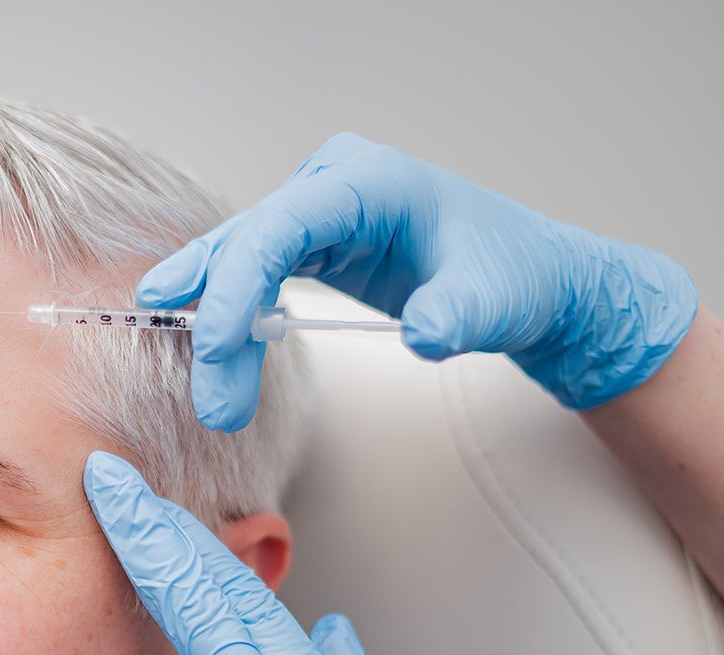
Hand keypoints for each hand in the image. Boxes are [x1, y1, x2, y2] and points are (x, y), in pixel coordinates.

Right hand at [139, 132, 697, 430]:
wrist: (536, 281)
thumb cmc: (518, 278)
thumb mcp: (496, 301)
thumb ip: (459, 315)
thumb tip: (427, 336)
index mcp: (371, 182)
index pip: (279, 228)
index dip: (236, 287)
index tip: (218, 350)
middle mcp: (334, 184)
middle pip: (248, 244)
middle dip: (217, 320)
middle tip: (213, 402)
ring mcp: (321, 209)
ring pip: (241, 256)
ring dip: (212, 316)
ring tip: (187, 369)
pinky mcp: (317, 240)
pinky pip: (256, 269)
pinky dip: (228, 307)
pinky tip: (198, 338)